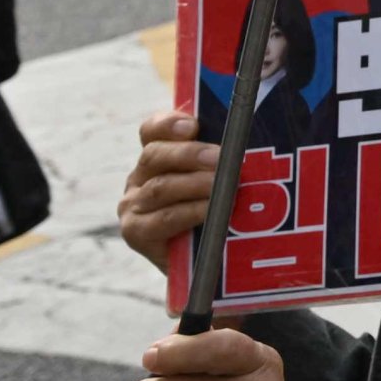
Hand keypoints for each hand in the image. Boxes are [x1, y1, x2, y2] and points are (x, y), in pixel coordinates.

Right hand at [117, 110, 215, 278]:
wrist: (201, 257)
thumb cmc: (214, 208)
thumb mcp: (215, 177)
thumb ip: (220, 157)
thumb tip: (246, 136)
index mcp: (156, 154)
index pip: (152, 129)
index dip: (169, 123)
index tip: (193, 125)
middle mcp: (139, 177)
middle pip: (155, 154)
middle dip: (190, 154)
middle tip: (220, 158)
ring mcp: (133, 205)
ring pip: (160, 187)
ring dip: (194, 184)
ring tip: (222, 185)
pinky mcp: (136, 232)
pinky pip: (164, 219)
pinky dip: (190, 212)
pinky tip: (210, 210)